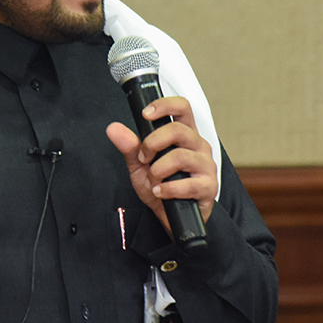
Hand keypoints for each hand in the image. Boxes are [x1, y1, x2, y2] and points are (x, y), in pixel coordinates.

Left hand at [105, 95, 216, 234]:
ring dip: (158, 170)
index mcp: (185, 134)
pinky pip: (188, 184)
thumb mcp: (140, 165)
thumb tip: (113, 128)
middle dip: (152, 143)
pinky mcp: (209, 187)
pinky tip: (160, 192)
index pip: (182, 107)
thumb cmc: (161, 186)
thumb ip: (129, 146)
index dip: (165, 105)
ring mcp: (206, 165)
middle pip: (178, 130)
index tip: (145, 114)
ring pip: (181, 156)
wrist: (171, 217)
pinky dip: (168, 189)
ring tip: (153, 181)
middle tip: (143, 158)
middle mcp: (198, 145)